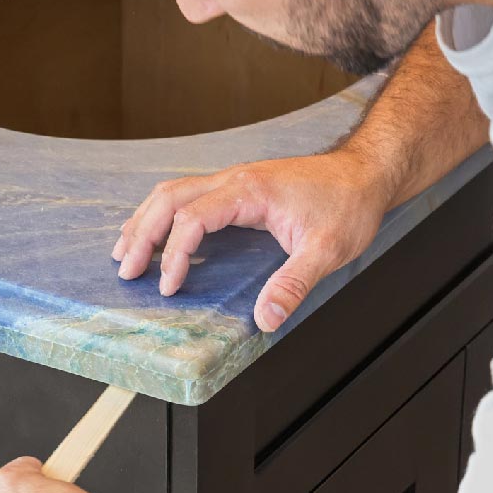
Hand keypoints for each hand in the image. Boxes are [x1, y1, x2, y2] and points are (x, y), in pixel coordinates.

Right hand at [112, 150, 395, 331]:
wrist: (366, 173)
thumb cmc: (349, 206)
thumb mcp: (328, 250)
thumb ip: (294, 283)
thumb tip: (266, 319)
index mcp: (249, 192)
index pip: (193, 219)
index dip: (175, 254)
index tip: (168, 287)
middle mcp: (234, 180)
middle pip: (169, 198)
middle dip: (143, 233)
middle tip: (126, 269)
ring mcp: (235, 180)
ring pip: (174, 192)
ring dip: (146, 219)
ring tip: (125, 251)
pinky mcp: (239, 186)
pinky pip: (189, 195)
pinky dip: (164, 214)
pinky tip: (158, 233)